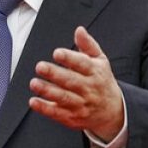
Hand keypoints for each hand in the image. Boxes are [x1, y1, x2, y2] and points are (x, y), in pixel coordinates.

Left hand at [29, 26, 123, 140]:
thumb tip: (79, 29)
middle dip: (55, 74)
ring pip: (64, 98)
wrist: (113, 111)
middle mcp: (89, 89)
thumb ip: (88, 45)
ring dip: (48, 91)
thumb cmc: (102, 80)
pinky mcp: (73, 118)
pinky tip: (33, 101)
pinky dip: (45, 108)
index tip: (57, 53)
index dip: (70, 58)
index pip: (83, 65)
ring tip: (34, 83)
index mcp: (96, 73)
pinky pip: (58, 114)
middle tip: (40, 66)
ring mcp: (81, 105)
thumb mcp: (100, 61)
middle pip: (72, 81)